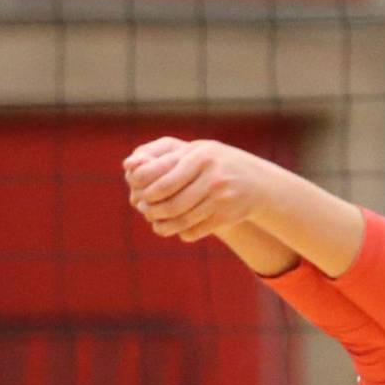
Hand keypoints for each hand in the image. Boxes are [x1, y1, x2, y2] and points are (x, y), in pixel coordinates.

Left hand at [123, 137, 267, 241]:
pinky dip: (182, 232)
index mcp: (200, 156)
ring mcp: (221, 198)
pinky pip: (196, 230)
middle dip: (152, 210)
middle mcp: (212, 176)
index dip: (144, 190)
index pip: (162, 178)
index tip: (139, 193)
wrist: (257, 182)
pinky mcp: (227, 216)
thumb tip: (128, 166)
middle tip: (145, 210)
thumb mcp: (194, 152)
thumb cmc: (214, 162)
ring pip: (182, 220)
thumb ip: (161, 155)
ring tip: (157, 223)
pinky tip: (177, 229)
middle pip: (170, 203)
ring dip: (164, 225)